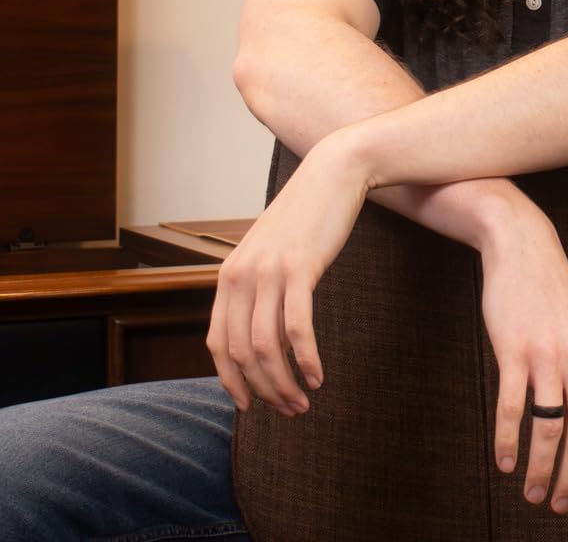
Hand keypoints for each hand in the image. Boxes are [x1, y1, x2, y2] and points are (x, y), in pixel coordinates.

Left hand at [206, 130, 368, 414]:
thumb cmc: (306, 215)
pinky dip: (306, 358)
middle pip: (242, 352)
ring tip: (302, 401)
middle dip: (262, 390)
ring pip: (267, 346)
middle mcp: (241, 276)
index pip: (218, 344)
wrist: (332, 173)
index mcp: (229, 275)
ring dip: (284, 383)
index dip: (231, 381)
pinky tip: (318, 376)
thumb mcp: (270, 250)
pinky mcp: (300, 268)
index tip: (251, 405)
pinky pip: (297, 327)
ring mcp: (269, 272)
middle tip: (287, 410)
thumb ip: (258, 284)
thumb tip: (261, 328)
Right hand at [480, 213, 567, 514]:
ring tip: (532, 493)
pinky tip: (503, 461)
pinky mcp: (513, 350)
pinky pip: (512, 409)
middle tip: (560, 506)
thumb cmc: (557, 296)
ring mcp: (547, 355)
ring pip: (548, 428)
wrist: (525, 250)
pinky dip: (508, 441)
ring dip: (540, 469)